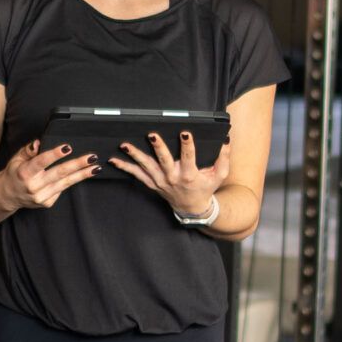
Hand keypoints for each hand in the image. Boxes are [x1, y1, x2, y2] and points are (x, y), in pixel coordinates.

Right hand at [0, 139, 100, 211]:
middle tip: (91, 158)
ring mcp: (41, 196)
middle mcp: (33, 186)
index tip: (67, 148)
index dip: (55, 154)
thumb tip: (40, 142)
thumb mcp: (17, 158)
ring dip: (82, 175)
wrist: (7, 195)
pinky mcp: (46, 202)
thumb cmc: (14, 174)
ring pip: (65, 183)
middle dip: (77, 164)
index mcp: (25, 173)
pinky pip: (61, 190)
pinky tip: (77, 175)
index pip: (42, 162)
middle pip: (59, 173)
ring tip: (94, 168)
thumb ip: (29, 150)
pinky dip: (69, 182)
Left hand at [109, 128, 230, 215]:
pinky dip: (125, 167)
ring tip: (125, 145)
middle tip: (152, 135)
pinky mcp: (152, 184)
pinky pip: (137, 175)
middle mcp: (173, 178)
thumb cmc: (206, 188)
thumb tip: (226, 140)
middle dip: (158, 147)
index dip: (187, 145)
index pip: (189, 157)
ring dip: (135, 155)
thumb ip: (224, 158)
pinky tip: (115, 159)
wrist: (192, 208)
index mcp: (189, 174)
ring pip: (146, 167)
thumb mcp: (219, 175)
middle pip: (164, 160)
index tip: (185, 133)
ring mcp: (160, 181)